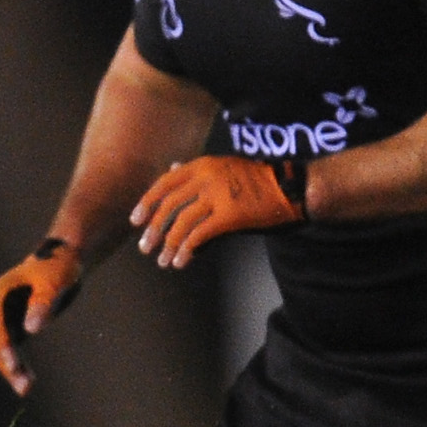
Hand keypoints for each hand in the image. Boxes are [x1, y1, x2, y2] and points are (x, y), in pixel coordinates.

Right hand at [0, 239, 83, 395]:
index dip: (6, 347)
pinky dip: (20, 365)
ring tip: (26, 390)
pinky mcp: (17, 326)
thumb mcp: (55, 282)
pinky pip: (14, 350)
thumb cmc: (60, 266)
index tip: (14, 365)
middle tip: (24, 386)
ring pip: (4, 350)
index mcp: (1, 294)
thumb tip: (31, 329)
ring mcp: (7, 318)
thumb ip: (43, 304)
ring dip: (13, 369)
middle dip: (9, 364)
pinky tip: (28, 382)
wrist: (65, 258)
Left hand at [132, 155, 302, 268]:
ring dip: (168, 244)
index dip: (147, 203)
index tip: (135, 220)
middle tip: (145, 247)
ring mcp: (218, 195)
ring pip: (181, 223)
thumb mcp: (224, 167)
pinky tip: (181, 261)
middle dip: (154, 229)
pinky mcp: (229, 215)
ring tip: (162, 261)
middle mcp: (206, 177)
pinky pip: (199, 236)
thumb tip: (172, 166)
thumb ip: (197, 171)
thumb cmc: (258, 180)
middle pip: (169, 205)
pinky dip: (186, 250)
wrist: (290, 187)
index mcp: (203, 165)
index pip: (164, 183)